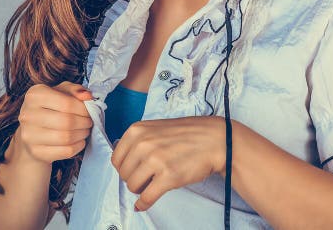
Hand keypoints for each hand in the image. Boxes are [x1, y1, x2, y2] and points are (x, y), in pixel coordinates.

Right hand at [13, 81, 93, 164]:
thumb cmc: (50, 107)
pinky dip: (78, 146)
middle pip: (67, 121)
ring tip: (85, 130)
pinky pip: (65, 151)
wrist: (32, 131)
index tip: (89, 111)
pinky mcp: (35, 152)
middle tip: (89, 122)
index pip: (66, 103)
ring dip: (82, 134)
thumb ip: (75, 90)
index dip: (83, 109)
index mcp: (34, 95)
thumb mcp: (62, 91)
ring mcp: (29, 135)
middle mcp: (27, 114)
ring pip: (66, 137)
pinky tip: (79, 141)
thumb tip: (87, 96)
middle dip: (84, 122)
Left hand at [110, 115, 225, 211]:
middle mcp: (143, 143)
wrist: (216, 140)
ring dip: (140, 190)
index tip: (134, 170)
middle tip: (146, 177)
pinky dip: (143, 204)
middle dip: (133, 178)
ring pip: (132, 186)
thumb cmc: (189, 134)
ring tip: (152, 184)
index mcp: (137, 130)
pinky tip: (144, 204)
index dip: (125, 167)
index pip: (116, 158)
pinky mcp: (168, 177)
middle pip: (123, 173)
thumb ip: (138, 141)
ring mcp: (155, 160)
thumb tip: (122, 162)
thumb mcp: (157, 128)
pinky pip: (146, 197)